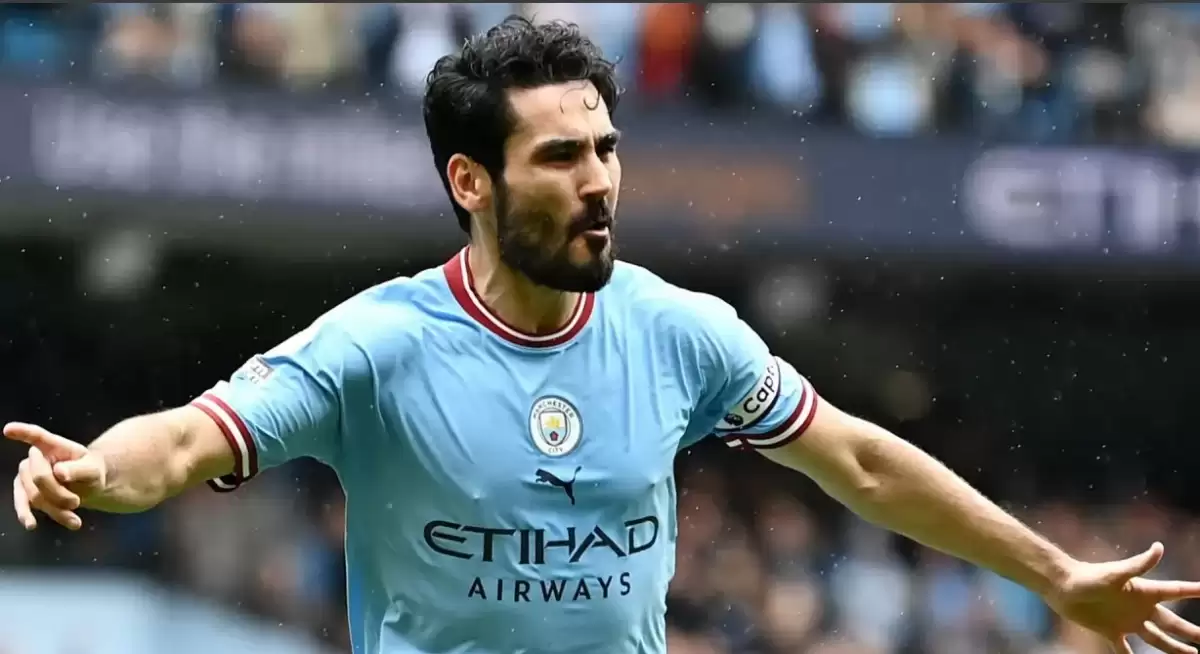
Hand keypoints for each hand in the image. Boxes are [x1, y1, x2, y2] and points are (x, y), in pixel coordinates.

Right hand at [6, 422, 106, 530]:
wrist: (89, 488)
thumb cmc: (91, 472)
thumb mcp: (93, 470)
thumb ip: (79, 470)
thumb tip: (59, 472)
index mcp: (54, 446)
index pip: (37, 436)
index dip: (23, 432)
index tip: (8, 429)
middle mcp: (36, 458)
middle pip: (38, 477)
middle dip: (58, 493)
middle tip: (77, 502)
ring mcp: (28, 476)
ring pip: (34, 495)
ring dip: (55, 509)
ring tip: (75, 520)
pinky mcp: (25, 493)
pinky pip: (23, 505)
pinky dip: (27, 515)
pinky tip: (31, 525)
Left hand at [1046, 542, 1199, 653]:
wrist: (1061, 586)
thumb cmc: (1088, 576)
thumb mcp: (1116, 572)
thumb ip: (1139, 564)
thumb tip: (1159, 547)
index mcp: (1144, 592)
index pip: (1176, 591)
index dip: (1194, 591)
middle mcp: (1139, 608)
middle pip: (1172, 622)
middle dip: (1190, 631)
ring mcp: (1127, 621)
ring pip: (1156, 638)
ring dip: (1173, 647)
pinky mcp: (1111, 631)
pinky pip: (1125, 650)